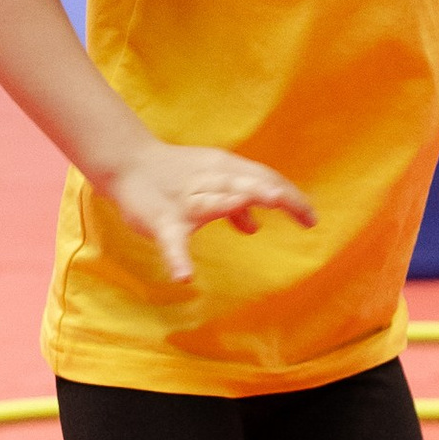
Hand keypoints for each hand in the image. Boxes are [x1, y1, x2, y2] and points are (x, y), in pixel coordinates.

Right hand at [104, 138, 313, 285]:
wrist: (126, 162)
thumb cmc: (173, 176)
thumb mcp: (210, 185)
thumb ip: (235, 206)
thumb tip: (254, 226)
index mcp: (225, 170)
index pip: (264, 179)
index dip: (290, 197)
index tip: (312, 220)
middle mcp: (209, 180)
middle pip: (248, 185)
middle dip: (275, 196)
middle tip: (304, 212)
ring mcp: (186, 200)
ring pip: (214, 202)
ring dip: (236, 207)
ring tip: (255, 221)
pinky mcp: (162, 219)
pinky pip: (172, 240)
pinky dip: (178, 258)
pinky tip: (184, 277)